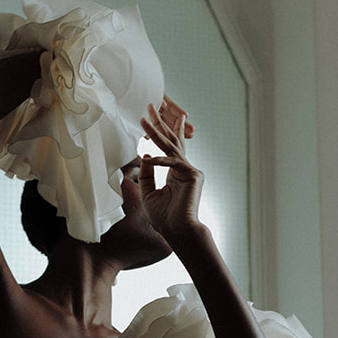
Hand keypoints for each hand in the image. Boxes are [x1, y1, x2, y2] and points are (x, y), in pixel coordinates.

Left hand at [137, 98, 203, 244]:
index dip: (164, 130)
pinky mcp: (194, 175)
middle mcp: (185, 168)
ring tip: (144, 119)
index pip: (170, 147)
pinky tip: (149, 156)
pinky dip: (160, 161)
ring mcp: (191, 170)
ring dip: (156, 132)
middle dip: (160, 123)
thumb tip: (144, 155)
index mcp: (177, 172)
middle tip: (151, 106)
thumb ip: (147, 174)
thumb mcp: (149, 192)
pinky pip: (173, 163)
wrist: (178, 231)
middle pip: (171, 140)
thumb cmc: (165, 217)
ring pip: (171, 147)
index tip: (157, 116)